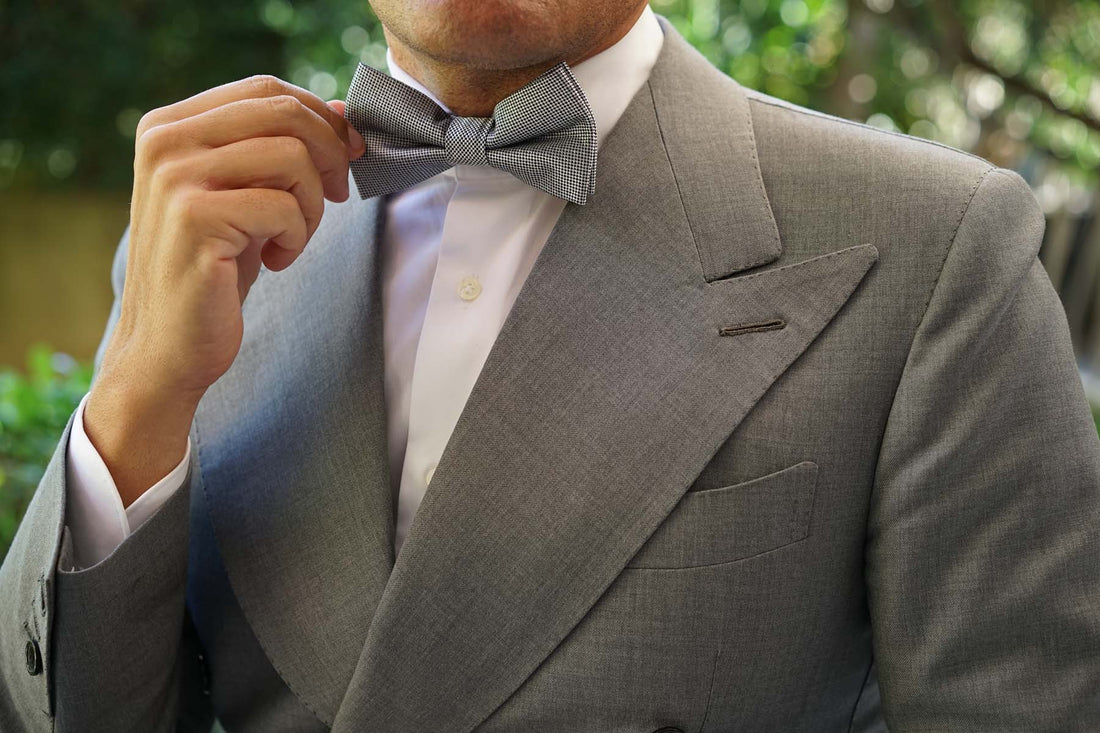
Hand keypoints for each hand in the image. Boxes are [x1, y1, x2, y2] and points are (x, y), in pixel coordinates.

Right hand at [85, 76, 365, 505]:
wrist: (170, 344)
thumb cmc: (215, 270)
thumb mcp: (250, 196)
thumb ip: (282, 149)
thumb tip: (344, 112)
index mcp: (170, 125)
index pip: (266, 90)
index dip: (321, 119)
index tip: (346, 160)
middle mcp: (165, 140)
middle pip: (284, 113)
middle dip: (329, 156)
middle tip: (334, 199)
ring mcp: (174, 176)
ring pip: (293, 157)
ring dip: (312, 205)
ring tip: (290, 239)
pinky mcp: (194, 217)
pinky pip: (285, 206)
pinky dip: (297, 237)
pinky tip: (274, 262)